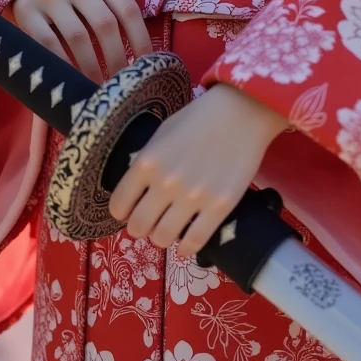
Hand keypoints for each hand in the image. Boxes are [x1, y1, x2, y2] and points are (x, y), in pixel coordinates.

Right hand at [10, 0, 150, 82]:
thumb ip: (112, 9)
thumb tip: (140, 55)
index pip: (127, 9)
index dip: (140, 39)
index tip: (146, 65)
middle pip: (105, 24)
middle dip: (116, 58)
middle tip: (121, 82)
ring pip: (78, 37)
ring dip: (92, 67)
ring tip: (98, 85)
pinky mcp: (26, 10)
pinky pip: (48, 43)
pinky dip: (64, 64)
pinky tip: (72, 79)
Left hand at [108, 83, 287, 256]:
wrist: (241, 112)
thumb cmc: (199, 118)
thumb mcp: (162, 133)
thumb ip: (147, 162)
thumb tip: (137, 190)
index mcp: (147, 161)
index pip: (119, 205)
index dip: (122, 211)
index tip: (130, 211)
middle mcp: (165, 182)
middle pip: (137, 227)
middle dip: (140, 227)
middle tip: (150, 221)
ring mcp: (193, 197)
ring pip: (162, 239)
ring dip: (161, 237)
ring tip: (169, 229)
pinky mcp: (219, 207)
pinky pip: (194, 242)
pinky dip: (186, 249)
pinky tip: (186, 245)